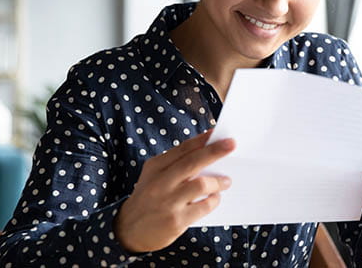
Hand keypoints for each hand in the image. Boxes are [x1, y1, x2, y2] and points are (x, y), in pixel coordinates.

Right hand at [115, 130, 235, 252]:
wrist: (129, 229)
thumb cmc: (149, 197)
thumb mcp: (155, 175)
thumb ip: (176, 164)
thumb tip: (208, 152)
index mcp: (156, 167)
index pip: (183, 149)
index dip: (202, 139)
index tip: (218, 132)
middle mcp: (160, 183)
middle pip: (192, 162)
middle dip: (214, 151)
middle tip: (232, 145)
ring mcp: (168, 202)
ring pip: (201, 185)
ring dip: (218, 181)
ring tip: (227, 181)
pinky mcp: (176, 221)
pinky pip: (204, 207)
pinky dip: (214, 200)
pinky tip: (215, 198)